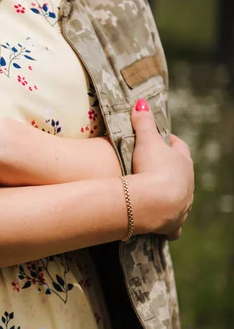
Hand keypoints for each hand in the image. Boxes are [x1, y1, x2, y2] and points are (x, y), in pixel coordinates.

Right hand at [129, 99, 193, 239]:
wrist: (153, 201)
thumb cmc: (152, 167)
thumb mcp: (146, 140)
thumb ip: (143, 121)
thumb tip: (141, 103)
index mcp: (183, 161)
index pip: (178, 148)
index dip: (169, 143)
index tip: (158, 140)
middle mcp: (187, 183)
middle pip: (181, 174)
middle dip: (170, 171)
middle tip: (153, 169)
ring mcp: (182, 204)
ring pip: (181, 198)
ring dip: (171, 196)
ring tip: (156, 196)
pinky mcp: (173, 223)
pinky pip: (174, 226)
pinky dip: (170, 224)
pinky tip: (163, 224)